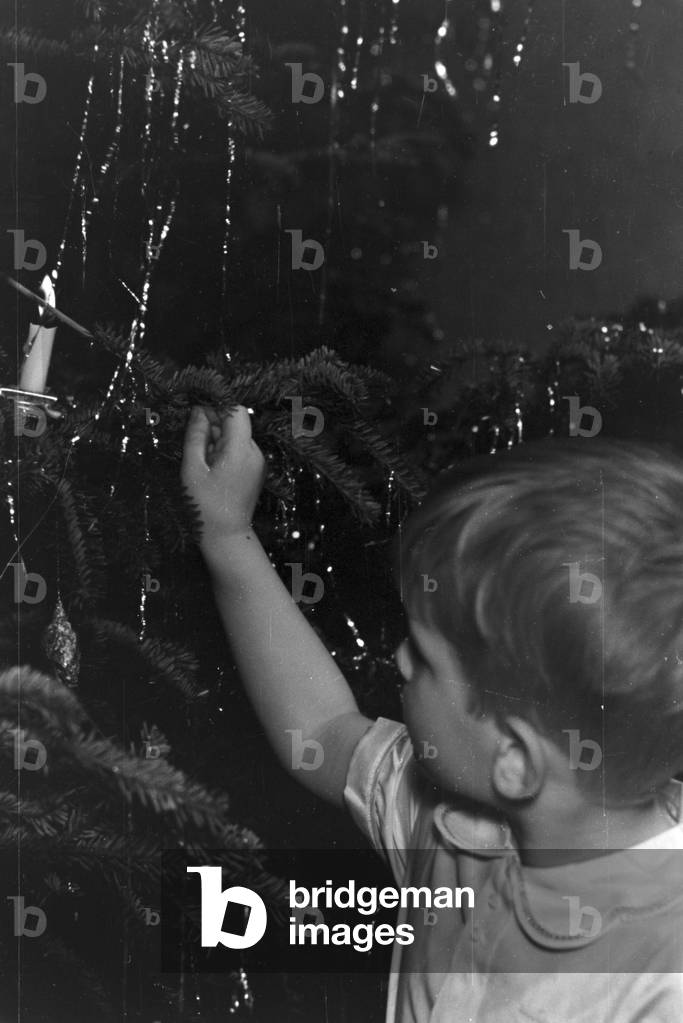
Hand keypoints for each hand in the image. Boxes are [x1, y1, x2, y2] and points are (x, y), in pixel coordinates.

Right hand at [180, 405, 266, 543]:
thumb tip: (198, 411)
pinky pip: (240, 450)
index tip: (197, 413)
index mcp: (241, 450)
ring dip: (218, 440)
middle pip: (237, 423)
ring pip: (237, 436)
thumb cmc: (204, 505)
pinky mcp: (255, 470)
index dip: (216, 406)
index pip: (236, 410)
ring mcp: (258, 462)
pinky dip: (224, 451)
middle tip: (195, 442)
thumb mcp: (193, 468)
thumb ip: (195, 436)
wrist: (225, 536)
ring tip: (203, 462)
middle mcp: (255, 452)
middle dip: (215, 425)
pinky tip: (212, 469)